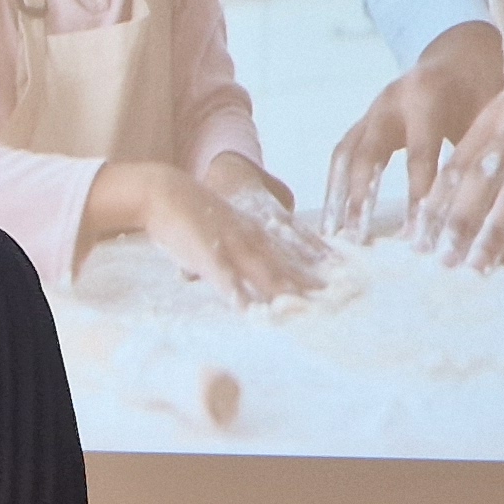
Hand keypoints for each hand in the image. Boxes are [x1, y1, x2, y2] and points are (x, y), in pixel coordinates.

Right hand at [109, 162, 327, 303]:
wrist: (164, 191)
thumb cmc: (189, 214)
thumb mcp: (221, 230)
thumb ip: (235, 252)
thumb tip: (246, 274)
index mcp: (254, 233)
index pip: (292, 252)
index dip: (316, 266)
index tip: (339, 278)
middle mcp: (250, 239)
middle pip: (286, 266)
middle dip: (310, 285)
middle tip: (336, 301)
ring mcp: (231, 247)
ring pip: (263, 274)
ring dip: (284, 293)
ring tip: (305, 311)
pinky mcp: (208, 255)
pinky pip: (227, 280)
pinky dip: (239, 295)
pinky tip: (249, 311)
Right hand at [326, 22, 503, 237]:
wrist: (460, 54)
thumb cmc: (482, 88)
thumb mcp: (491, 112)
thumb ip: (482, 152)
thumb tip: (484, 211)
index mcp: (427, 96)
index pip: (419, 153)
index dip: (418, 195)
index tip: (418, 236)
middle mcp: (390, 101)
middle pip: (368, 154)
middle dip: (361, 198)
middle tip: (358, 239)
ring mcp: (371, 110)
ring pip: (345, 155)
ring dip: (338, 196)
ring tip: (335, 235)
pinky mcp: (363, 122)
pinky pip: (342, 155)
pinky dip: (334, 187)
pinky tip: (334, 219)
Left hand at [414, 49, 503, 266]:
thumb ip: (486, 143)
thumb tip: (447, 192)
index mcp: (499, 113)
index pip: (458, 162)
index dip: (437, 202)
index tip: (418, 236)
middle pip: (482, 178)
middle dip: (458, 221)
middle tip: (442, 259)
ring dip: (495, 232)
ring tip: (476, 266)